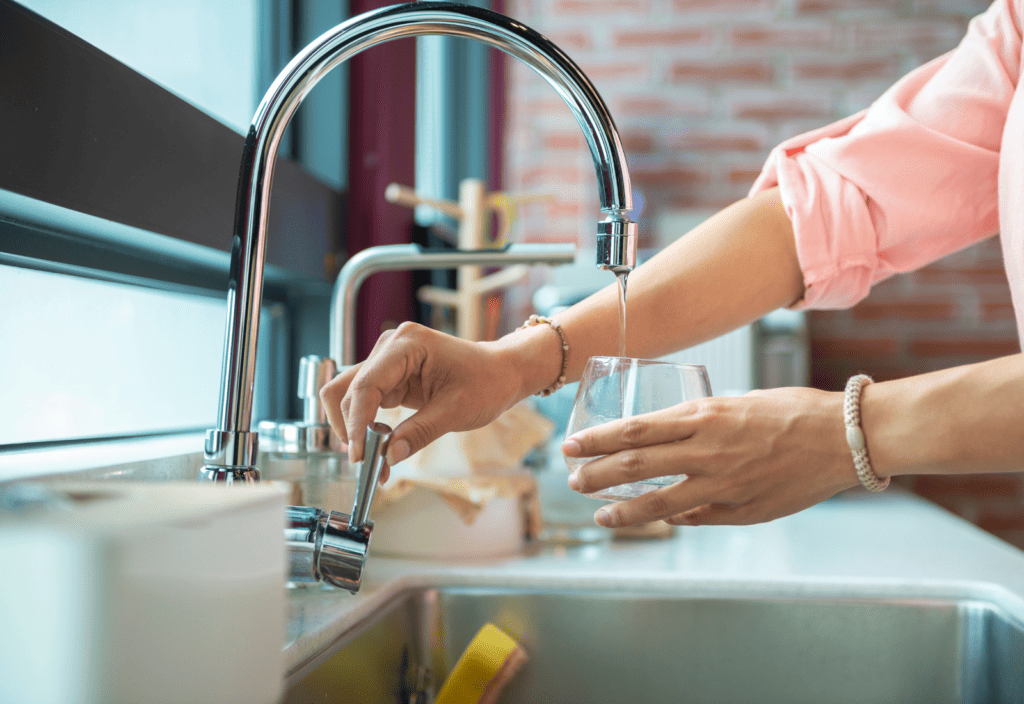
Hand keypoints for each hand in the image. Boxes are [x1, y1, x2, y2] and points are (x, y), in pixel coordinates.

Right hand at [319, 322, 525, 482]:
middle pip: (348, 390)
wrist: (501, 372)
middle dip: (352, 429)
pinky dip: (366, 427)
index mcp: (407, 344)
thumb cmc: (486, 382)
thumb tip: (387, 456)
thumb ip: (419, 432)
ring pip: (350, 397)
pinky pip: (366, 403)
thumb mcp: (455, 410)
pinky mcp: (390, 378)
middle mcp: (390, 347)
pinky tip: (382, 447)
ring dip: (355, 429)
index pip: (366, 385)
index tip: (358, 456)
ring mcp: (387, 361)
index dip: (357, 422)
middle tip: (367, 464)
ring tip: (374, 459)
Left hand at [562, 388, 860, 526]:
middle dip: (597, 474)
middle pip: (637, 464)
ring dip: (624, 509)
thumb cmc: (794, 411)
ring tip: (600, 514)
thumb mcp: (738, 403)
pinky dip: (674, 518)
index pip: (636, 428)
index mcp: (705, 414)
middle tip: (572, 480)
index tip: (572, 446)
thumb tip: (669, 444)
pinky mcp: (743, 511)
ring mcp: (724, 483)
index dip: (598, 440)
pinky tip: (657, 519)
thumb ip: (701, 425)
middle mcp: (708, 448)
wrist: (845, 437)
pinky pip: (698, 518)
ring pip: (660, 501)